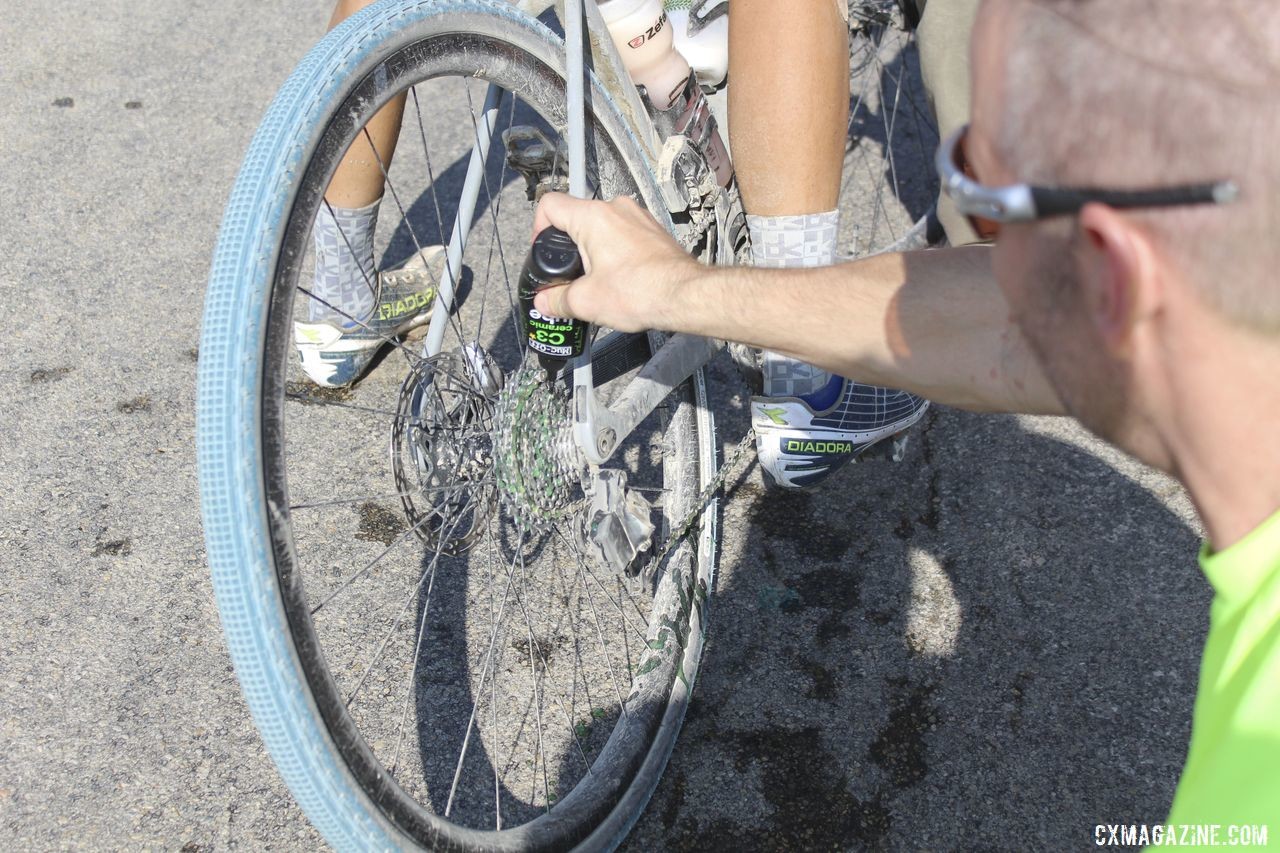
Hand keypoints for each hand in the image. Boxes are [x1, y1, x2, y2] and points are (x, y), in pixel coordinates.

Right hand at [530, 193, 700, 332]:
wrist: (685, 296)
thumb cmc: (641, 292)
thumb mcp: (586, 302)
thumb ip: (557, 300)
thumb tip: (544, 302)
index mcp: (593, 217)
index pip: (550, 204)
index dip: (538, 229)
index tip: (544, 253)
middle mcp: (616, 208)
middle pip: (576, 218)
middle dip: (568, 248)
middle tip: (570, 276)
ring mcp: (637, 217)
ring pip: (601, 226)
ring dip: (593, 251)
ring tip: (597, 281)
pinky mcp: (652, 230)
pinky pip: (623, 234)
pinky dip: (615, 252)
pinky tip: (620, 279)